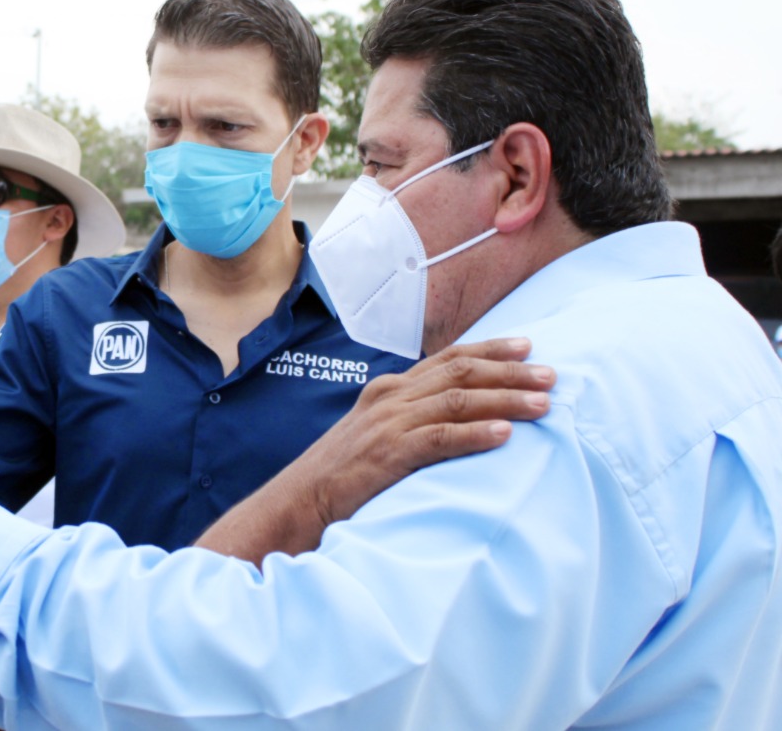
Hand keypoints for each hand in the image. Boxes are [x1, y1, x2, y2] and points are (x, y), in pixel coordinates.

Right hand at [196, 337, 554, 561]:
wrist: (296, 503)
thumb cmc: (339, 478)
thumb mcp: (375, 438)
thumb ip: (409, 423)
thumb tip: (452, 422)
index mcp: (388, 390)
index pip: (448, 360)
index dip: (491, 350)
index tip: (529, 346)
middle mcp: (390, 398)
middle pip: (461, 373)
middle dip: (511, 371)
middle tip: (552, 374)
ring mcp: (387, 424)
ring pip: (458, 401)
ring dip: (506, 399)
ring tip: (544, 404)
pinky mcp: (387, 454)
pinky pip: (440, 438)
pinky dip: (475, 434)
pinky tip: (506, 435)